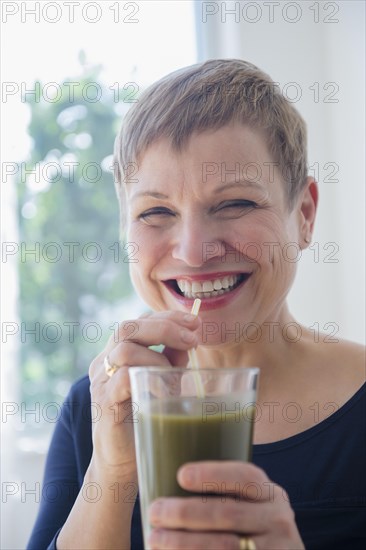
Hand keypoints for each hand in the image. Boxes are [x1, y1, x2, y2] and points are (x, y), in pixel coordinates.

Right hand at [88, 310, 200, 477]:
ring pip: (125, 348)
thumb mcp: (161, 384)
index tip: (195, 322)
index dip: (166, 316)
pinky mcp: (103, 403)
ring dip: (159, 357)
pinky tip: (166, 392)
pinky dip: (150, 379)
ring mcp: (101, 382)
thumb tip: (188, 341)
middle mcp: (104, 363)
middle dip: (165, 327)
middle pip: (128, 326)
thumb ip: (170, 361)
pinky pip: (124, 378)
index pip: (139, 321)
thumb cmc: (143, 421)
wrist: (121, 465)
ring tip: (177, 375)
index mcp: (117, 354)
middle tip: (193, 339)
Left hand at [148, 461, 304, 549]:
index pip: (244, 476)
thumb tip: (166, 476)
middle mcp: (277, 519)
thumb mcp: (250, 507)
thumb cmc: (248, 530)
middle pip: (227, 513)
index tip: (181, 475)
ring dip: (183, 542)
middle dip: (185, 513)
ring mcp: (275, 549)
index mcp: (270, 493)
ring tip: (154, 539)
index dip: (213, 473)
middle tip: (155, 512)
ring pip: (223, 545)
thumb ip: (223, 494)